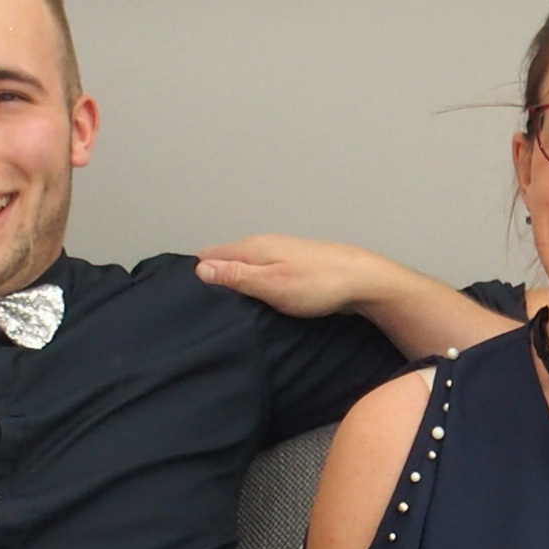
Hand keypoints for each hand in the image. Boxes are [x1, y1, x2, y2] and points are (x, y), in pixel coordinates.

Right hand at [194, 235, 411, 320]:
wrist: (364, 280)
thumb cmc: (320, 285)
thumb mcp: (271, 284)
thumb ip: (236, 275)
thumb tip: (201, 268)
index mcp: (253, 247)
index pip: (210, 255)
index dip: (196, 273)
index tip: (185, 294)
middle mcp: (264, 245)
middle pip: (226, 259)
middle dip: (212, 277)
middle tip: (202, 304)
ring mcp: (280, 254)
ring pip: (246, 265)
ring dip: (234, 280)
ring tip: (225, 303)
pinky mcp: (294, 266)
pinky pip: (263, 272)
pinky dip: (254, 283)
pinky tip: (256, 299)